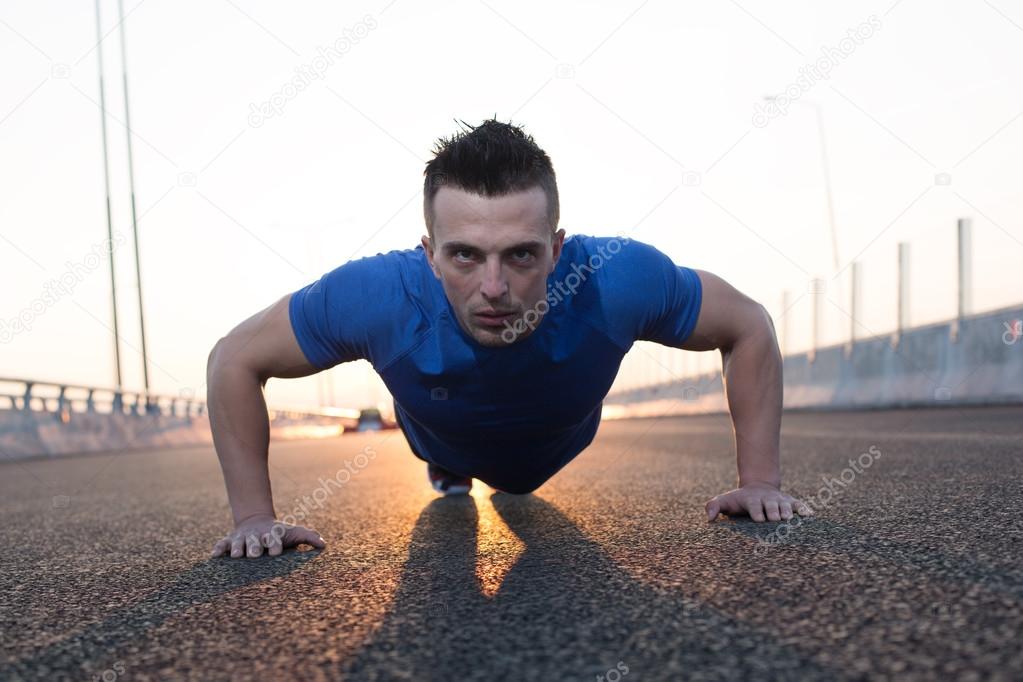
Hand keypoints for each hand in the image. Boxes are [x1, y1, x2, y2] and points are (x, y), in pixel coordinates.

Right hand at [210, 515, 325, 558]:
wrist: (257, 521)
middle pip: (254, 543)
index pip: (273, 540)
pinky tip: (215, 556)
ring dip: (237, 549)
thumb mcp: (293, 532)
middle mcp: (255, 537)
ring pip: (237, 544)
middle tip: (255, 554)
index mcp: (271, 535)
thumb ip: (308, 536)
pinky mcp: (229, 541)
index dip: (275, 545)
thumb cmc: (279, 533)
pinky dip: (218, 549)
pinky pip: (221, 544)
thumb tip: (323, 544)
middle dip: (254, 548)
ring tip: (236, 555)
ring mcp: (241, 539)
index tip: (276, 552)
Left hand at [705, 483, 813, 521]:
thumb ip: (714, 506)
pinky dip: (804, 508)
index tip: (759, 519)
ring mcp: (779, 500)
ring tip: (790, 519)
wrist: (757, 487)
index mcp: (751, 500)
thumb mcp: (724, 501)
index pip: (753, 506)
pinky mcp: (790, 501)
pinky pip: (798, 504)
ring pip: (785, 505)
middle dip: (773, 512)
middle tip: (776, 520)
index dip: (756, 512)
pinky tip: (809, 515)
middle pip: (771, 506)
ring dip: (788, 511)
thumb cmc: (739, 500)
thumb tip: (709, 519)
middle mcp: (767, 499)